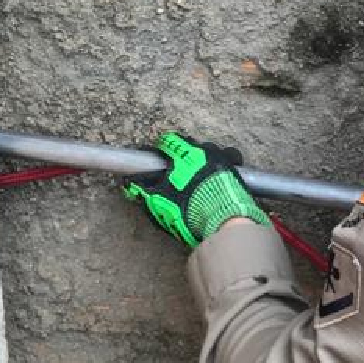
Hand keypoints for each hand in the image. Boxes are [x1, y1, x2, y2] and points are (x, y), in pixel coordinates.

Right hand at [124, 132, 268, 246]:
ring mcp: (222, 158)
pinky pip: (229, 159)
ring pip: (210, 150)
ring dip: (203, 157)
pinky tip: (218, 176)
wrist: (225, 220)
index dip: (160, 149)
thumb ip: (141, 191)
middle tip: (176, 169)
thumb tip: (127, 184)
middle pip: (190, 145)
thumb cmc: (189, 209)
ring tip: (199, 173)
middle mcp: (204, 150)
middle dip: (182, 153)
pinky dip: (222, 164)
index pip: (168, 141)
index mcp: (184, 154)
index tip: (157, 157)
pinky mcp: (236, 169)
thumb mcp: (159, 202)